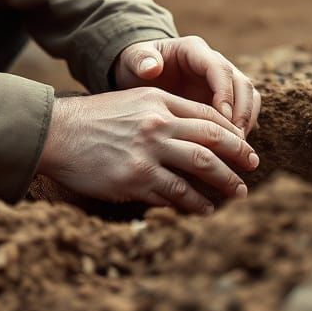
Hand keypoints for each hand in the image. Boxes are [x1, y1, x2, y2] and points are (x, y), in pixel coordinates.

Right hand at [36, 88, 259, 213]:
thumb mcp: (131, 101)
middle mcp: (157, 124)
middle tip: (253, 166)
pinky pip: (177, 194)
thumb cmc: (93, 118)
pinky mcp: (137, 179)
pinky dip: (196, 203)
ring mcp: (148, 152)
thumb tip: (195, 128)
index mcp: (157, 100)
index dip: (230, 131)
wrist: (58, 133)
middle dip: (238, 155)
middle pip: (212, 139)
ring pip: (201, 167)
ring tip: (238, 192)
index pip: (206, 115)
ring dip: (225, 182)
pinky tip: (205, 209)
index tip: (243, 143)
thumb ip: (162, 109)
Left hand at [113, 36, 260, 134]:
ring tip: (236, 147)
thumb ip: (140, 60)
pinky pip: (244, 112)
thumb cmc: (136, 66)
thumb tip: (152, 68)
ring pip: (249, 97)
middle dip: (242, 111)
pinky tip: (232, 150)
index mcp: (194, 50)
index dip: (225, 92)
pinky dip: (244, 128)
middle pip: (242, 83)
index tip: (223, 117)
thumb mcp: (132, 60)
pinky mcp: (225, 99)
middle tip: (235, 139)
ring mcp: (222, 82)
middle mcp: (214, 63)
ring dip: (247, 121)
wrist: (140, 75)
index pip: (219, 68)